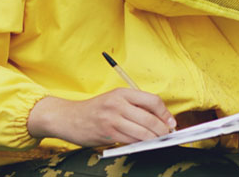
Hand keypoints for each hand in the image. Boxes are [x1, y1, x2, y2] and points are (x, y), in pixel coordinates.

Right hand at [27, 89, 176, 146]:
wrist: (68, 117)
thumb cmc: (94, 110)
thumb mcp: (113, 100)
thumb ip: (134, 106)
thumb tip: (159, 118)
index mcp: (122, 93)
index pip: (152, 100)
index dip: (165, 113)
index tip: (170, 122)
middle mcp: (118, 104)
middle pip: (150, 118)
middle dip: (162, 130)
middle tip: (167, 135)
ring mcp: (112, 118)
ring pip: (142, 132)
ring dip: (153, 139)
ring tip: (158, 141)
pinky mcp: (107, 133)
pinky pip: (130, 140)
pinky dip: (140, 144)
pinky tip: (143, 144)